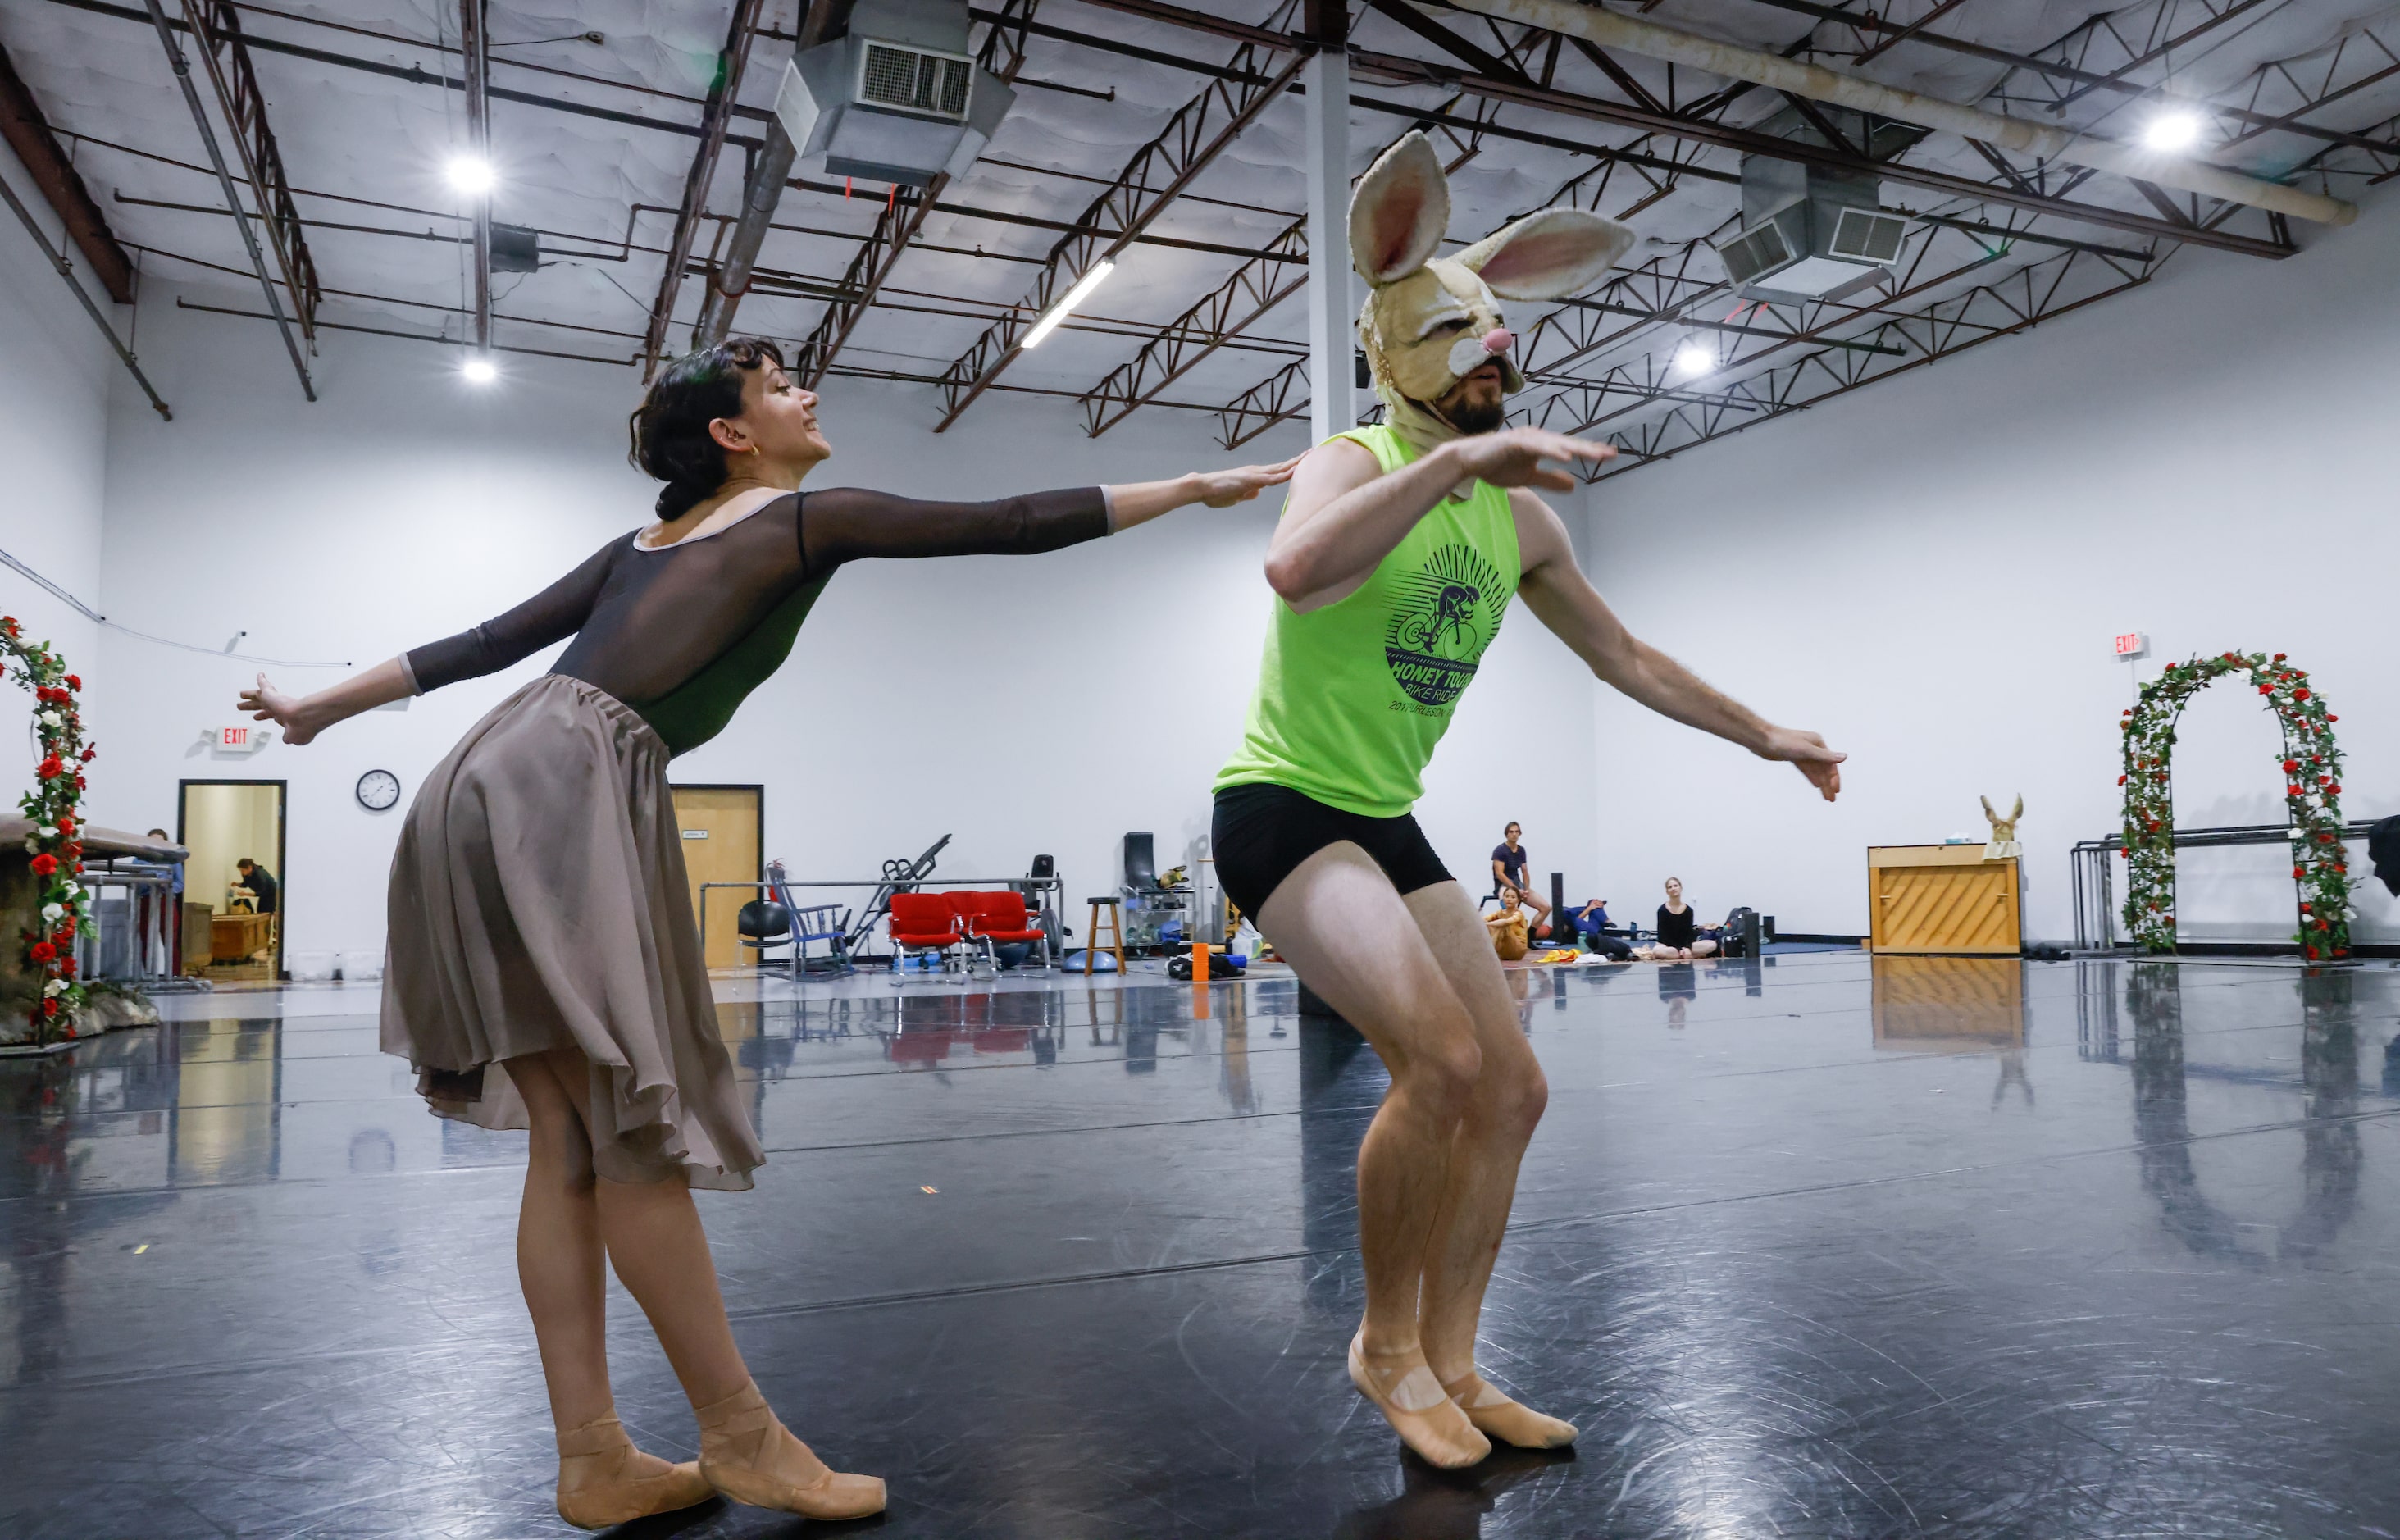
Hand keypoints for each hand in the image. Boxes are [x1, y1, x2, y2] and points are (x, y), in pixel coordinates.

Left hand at [238, 672, 315, 746]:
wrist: (303, 718)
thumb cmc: (301, 727)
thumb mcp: (293, 737)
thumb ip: (287, 737)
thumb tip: (286, 739)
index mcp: (284, 717)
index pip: (271, 715)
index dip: (263, 715)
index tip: (256, 716)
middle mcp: (278, 708)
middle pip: (262, 706)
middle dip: (252, 706)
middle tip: (242, 706)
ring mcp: (274, 700)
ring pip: (258, 696)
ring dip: (250, 694)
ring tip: (241, 694)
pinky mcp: (270, 693)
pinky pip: (263, 685)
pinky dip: (261, 680)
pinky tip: (259, 676)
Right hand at [1192, 455, 1302, 507]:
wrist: (1203, 487)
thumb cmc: (1217, 493)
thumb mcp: (1237, 496)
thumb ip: (1248, 493)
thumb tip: (1257, 493)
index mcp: (1254, 476)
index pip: (1277, 472)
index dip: (1291, 467)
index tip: (1303, 462)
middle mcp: (1256, 472)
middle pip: (1282, 466)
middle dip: (1298, 460)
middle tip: (1312, 451)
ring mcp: (1253, 475)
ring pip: (1279, 469)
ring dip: (1294, 463)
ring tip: (1308, 456)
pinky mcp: (1250, 480)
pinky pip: (1270, 479)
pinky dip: (1283, 476)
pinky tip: (1294, 472)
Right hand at [1442, 427, 1615, 490]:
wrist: (1468, 461)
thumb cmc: (1496, 466)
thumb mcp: (1528, 477)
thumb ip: (1549, 479)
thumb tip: (1574, 485)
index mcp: (1542, 445)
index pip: (1570, 448)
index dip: (1589, 452)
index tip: (1610, 456)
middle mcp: (1537, 438)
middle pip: (1568, 443)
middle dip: (1589, 449)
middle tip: (1610, 454)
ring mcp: (1526, 437)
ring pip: (1555, 443)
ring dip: (1575, 448)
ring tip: (1593, 455)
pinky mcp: (1514, 441)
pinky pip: (1536, 446)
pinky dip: (1551, 450)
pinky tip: (1565, 456)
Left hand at [1760, 726, 1843, 801]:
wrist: (1762, 739)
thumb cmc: (1783, 741)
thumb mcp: (1806, 750)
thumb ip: (1824, 756)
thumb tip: (1844, 757)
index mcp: (1818, 743)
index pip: (1830, 764)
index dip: (1834, 778)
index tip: (1836, 791)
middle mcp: (1812, 747)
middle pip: (1823, 769)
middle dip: (1829, 784)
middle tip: (1832, 799)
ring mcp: (1802, 752)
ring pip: (1815, 770)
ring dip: (1821, 783)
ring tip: (1826, 797)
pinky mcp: (1793, 756)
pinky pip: (1806, 769)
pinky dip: (1811, 777)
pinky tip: (1816, 785)